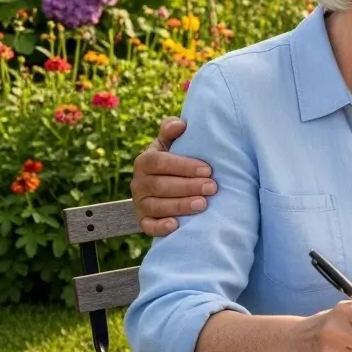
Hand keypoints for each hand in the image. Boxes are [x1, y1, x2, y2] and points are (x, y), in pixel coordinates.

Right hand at [132, 117, 217, 235]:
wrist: (162, 184)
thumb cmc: (173, 160)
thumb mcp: (170, 144)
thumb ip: (172, 130)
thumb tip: (180, 124)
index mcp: (145, 161)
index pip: (160, 162)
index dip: (183, 166)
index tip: (208, 170)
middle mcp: (138, 182)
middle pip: (161, 185)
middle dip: (188, 187)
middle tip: (212, 188)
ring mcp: (140, 203)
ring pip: (157, 206)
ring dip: (180, 206)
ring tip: (203, 204)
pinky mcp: (143, 220)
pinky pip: (148, 226)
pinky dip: (160, 227)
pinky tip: (176, 225)